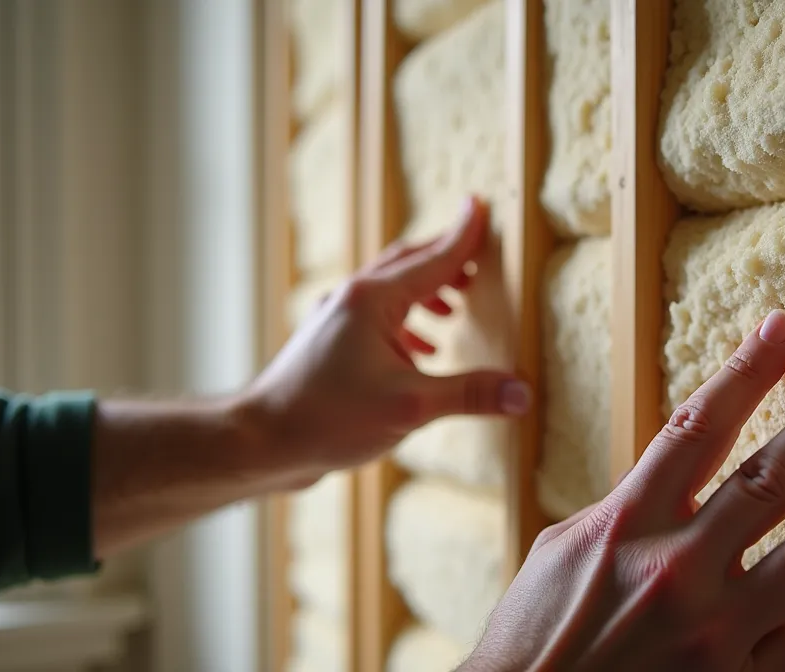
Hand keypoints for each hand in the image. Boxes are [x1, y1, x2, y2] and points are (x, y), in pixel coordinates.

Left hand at [239, 196, 530, 480]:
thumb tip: (523, 391)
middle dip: (446, 260)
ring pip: (390, 289)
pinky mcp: (327, 344)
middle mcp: (352, 299)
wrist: (262, 442)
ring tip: (455, 310)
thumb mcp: (409, 408)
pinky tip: (419, 352)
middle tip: (479, 261)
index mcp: (373, 300)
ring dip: (426, 292)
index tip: (482, 206)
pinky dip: (404, 321)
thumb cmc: (327, 418)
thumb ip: (469, 394)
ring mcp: (335, 319)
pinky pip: (374, 316)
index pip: (432, 258)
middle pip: (408, 263)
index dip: (463, 236)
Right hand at [463, 310, 784, 671]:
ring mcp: (712, 631)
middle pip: (771, 479)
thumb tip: (678, 488)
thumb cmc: (534, 636)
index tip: (784, 330)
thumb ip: (628, 512)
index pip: (698, 427)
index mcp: (626, 523)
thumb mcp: (564, 550)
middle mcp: (676, 569)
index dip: (746, 372)